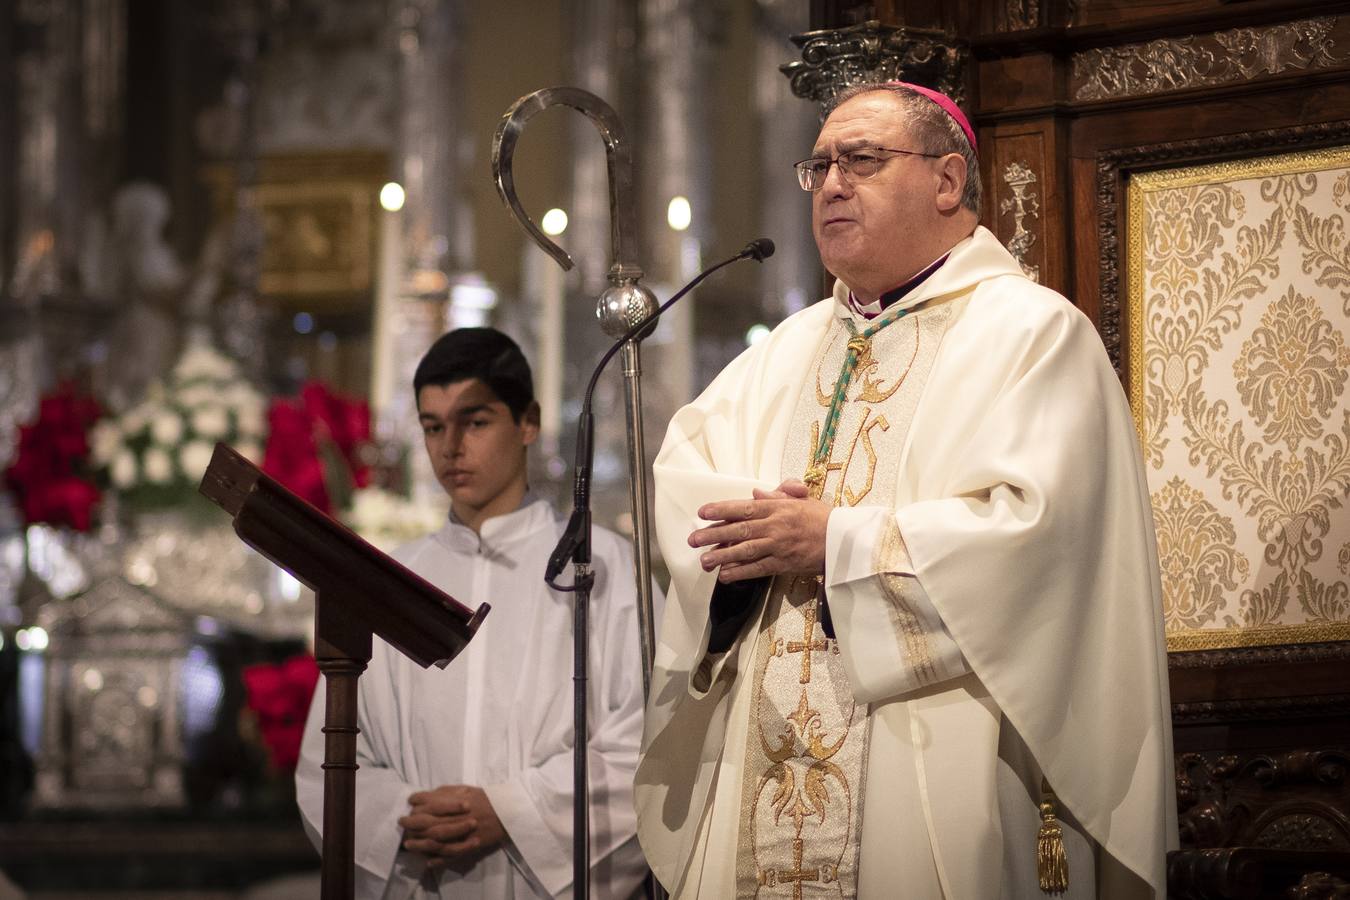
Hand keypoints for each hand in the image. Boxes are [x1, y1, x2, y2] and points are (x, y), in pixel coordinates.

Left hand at [399, 785, 505, 871]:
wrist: (508, 812)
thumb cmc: (484, 798)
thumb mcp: (464, 789)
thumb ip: (443, 792)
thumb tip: (421, 797)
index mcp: (457, 801)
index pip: (430, 804)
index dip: (416, 804)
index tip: (408, 805)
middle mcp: (458, 817)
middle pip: (429, 822)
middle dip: (412, 823)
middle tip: (402, 823)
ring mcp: (463, 834)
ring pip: (437, 841)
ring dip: (420, 843)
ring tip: (408, 844)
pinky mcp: (469, 847)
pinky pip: (451, 856)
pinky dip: (438, 860)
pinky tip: (427, 861)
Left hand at [688, 479, 829, 582]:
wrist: (845, 540)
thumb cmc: (823, 518)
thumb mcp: (801, 500)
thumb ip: (778, 495)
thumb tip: (755, 493)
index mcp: (779, 507)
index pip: (744, 507)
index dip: (722, 509)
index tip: (703, 512)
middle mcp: (776, 525)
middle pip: (739, 529)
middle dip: (713, 534)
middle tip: (693, 539)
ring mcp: (779, 546)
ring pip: (745, 550)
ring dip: (722, 556)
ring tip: (703, 560)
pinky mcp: (784, 564)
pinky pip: (758, 569)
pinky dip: (741, 573)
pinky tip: (725, 576)